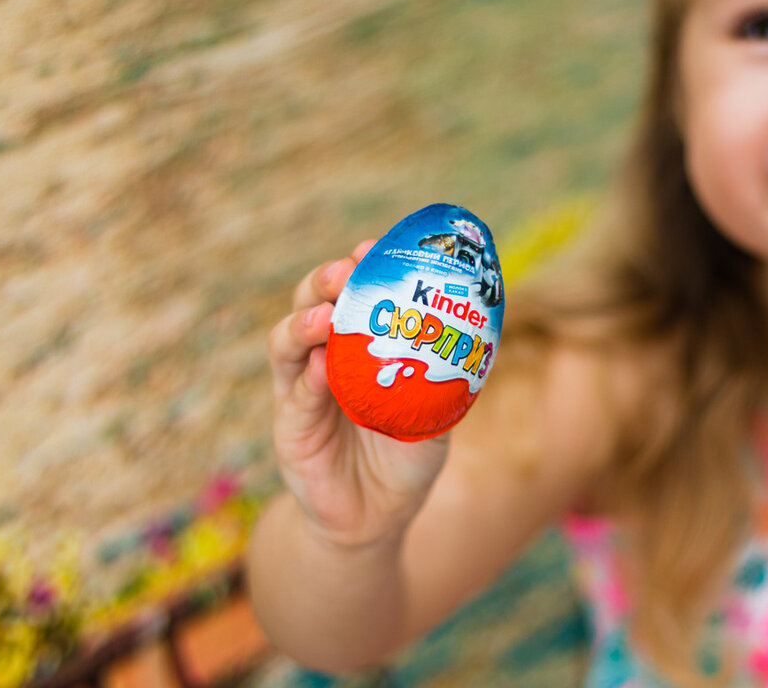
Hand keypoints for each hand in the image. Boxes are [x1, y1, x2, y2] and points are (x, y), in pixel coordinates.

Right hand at [267, 240, 450, 550]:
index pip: (351, 297)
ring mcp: (301, 392)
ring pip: (287, 342)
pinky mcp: (290, 429)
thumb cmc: (404, 461)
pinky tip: (323, 365)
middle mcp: (323, 360)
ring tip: (325, 313)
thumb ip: (447, 378)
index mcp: (357, 348)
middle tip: (345, 270)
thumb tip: (480, 332)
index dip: (359, 269)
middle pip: (311, 305)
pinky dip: (308, 378)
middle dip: (324, 280)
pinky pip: (294, 396)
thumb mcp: (435, 415)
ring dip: (304, 322)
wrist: (375, 521)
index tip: (372, 247)